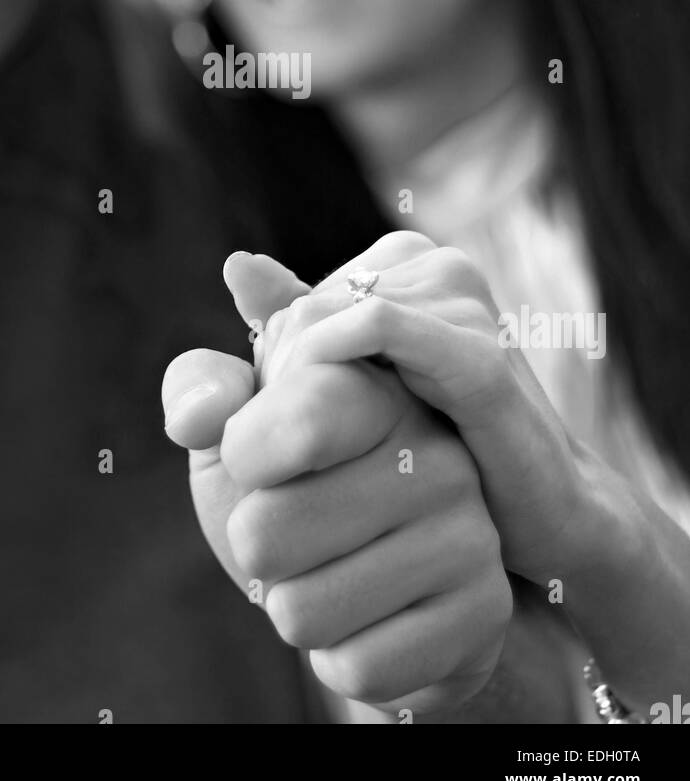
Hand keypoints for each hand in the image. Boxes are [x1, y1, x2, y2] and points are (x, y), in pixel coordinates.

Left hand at [162, 235, 512, 714]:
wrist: (394, 599)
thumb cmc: (298, 499)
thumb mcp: (240, 438)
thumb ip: (211, 382)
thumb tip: (238, 270)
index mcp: (377, 379)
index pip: (297, 405)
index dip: (246, 452)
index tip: (255, 461)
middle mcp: (436, 445)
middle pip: (268, 530)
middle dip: (258, 546)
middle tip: (294, 537)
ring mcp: (468, 527)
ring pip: (302, 610)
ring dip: (295, 609)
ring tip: (331, 579)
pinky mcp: (484, 611)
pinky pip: (356, 666)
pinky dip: (340, 662)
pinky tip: (365, 628)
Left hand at [250, 232, 591, 587]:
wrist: (543, 516)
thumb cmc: (448, 454)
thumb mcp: (361, 390)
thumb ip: (298, 332)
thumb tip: (237, 264)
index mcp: (412, 265)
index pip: (300, 303)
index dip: (271, 370)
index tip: (269, 438)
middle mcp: (440, 268)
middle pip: (309, 309)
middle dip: (281, 382)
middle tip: (275, 456)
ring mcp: (466, 305)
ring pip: (333, 319)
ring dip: (298, 388)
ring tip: (298, 457)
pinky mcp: (479, 356)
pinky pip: (382, 330)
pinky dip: (331, 359)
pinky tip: (313, 409)